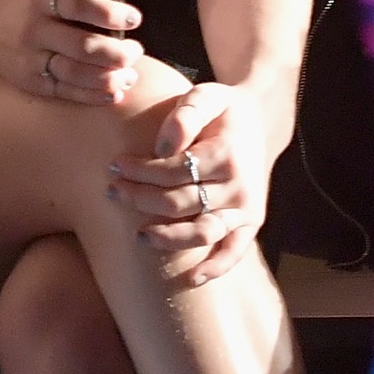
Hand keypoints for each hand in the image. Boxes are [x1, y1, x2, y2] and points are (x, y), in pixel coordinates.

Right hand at [0, 0, 143, 104]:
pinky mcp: (32, 82)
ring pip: (75, 73)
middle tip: (136, 48)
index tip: (134, 17)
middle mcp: (34, 30)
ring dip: (109, 75)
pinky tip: (115, 90)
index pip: (76, 5)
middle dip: (115, 51)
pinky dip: (93, 94)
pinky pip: (66, 92)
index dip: (107, 13)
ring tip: (130, 71)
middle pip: (81, 46)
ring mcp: (32, 60)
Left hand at [109, 80, 277, 286]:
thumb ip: (185, 115)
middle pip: (180, 203)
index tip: (114, 166)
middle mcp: (238, 186)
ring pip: (202, 232)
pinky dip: (215, 269)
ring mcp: (246, 209)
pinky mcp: (250, 224)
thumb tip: (161, 148)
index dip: (140, 171)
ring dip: (167, 237)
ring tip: (138, 235)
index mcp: (226, 154)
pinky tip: (191, 278)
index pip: (173, 171)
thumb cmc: (224, 110)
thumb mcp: (206, 95)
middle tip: (112, 191)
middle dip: (140, 199)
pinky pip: (234, 253)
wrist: (261, 121)